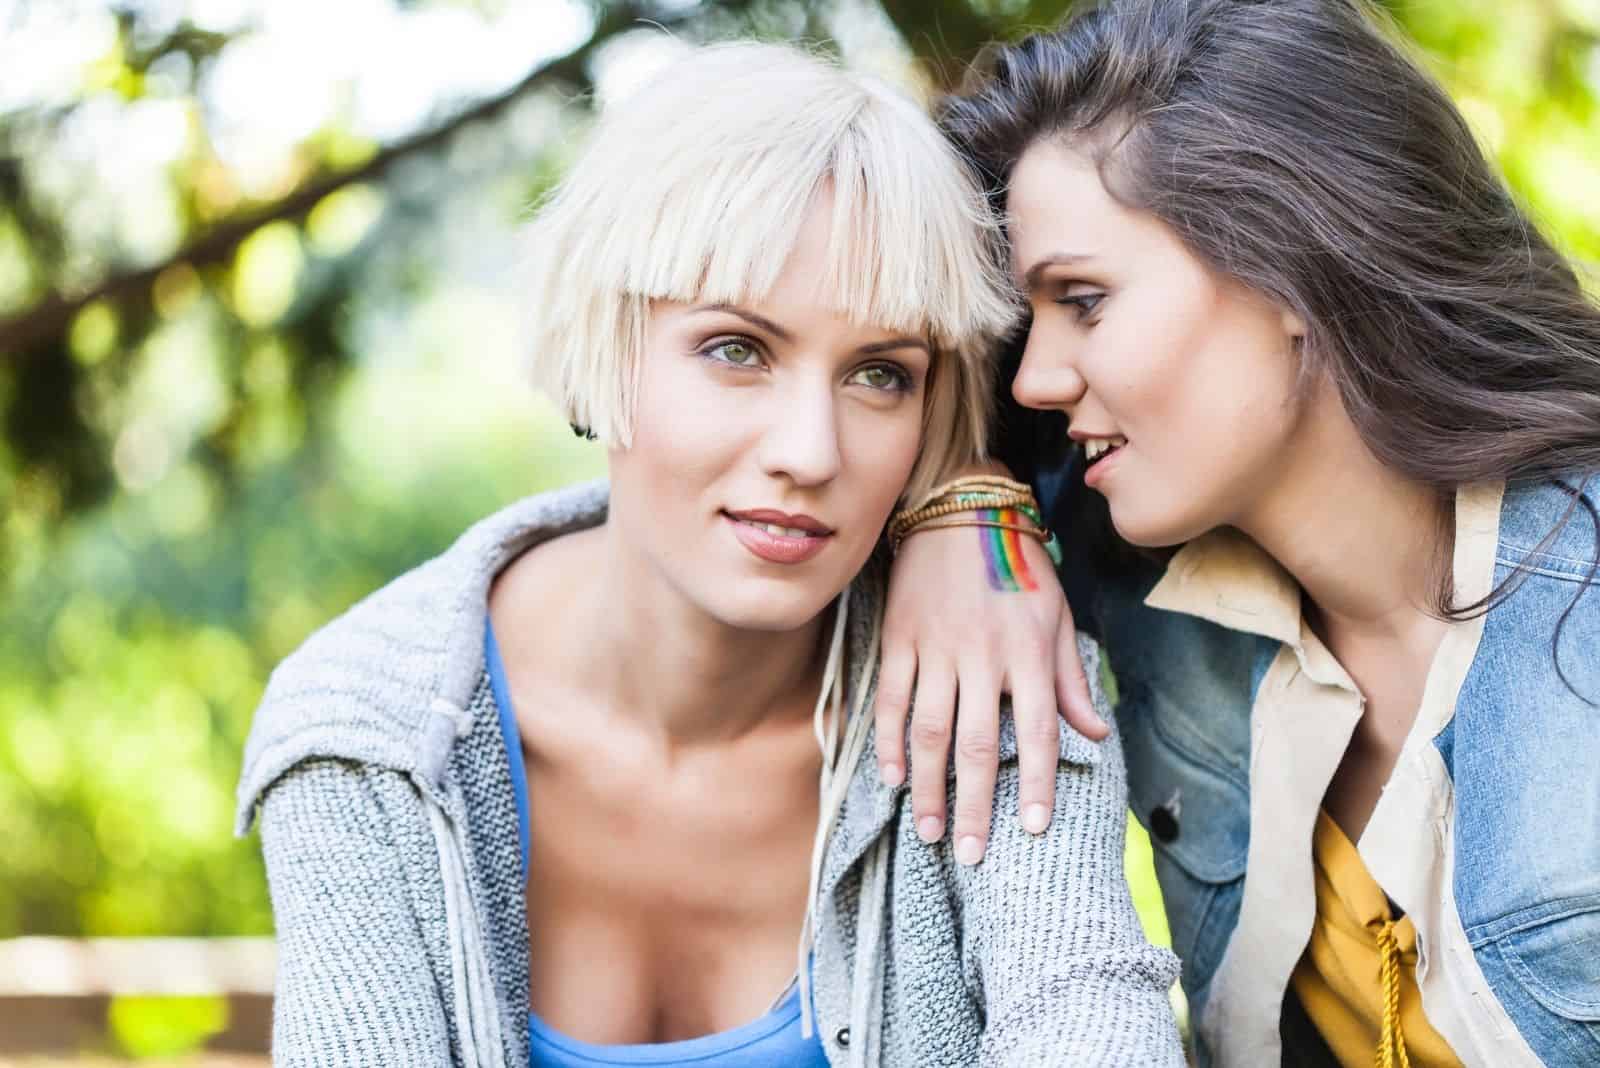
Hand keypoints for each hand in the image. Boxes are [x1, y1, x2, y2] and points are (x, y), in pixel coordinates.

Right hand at [873, 524, 1106, 864]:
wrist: (961, 505)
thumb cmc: (1018, 563)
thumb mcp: (1057, 616)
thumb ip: (1072, 680)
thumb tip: (1095, 736)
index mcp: (1030, 652)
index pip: (1037, 731)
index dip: (1037, 783)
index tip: (1033, 829)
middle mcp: (983, 655)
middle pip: (978, 745)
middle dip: (974, 806)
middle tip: (970, 855)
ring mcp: (937, 648)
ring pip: (930, 731)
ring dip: (929, 787)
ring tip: (929, 832)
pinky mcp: (900, 638)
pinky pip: (892, 699)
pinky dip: (890, 742)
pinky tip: (893, 778)